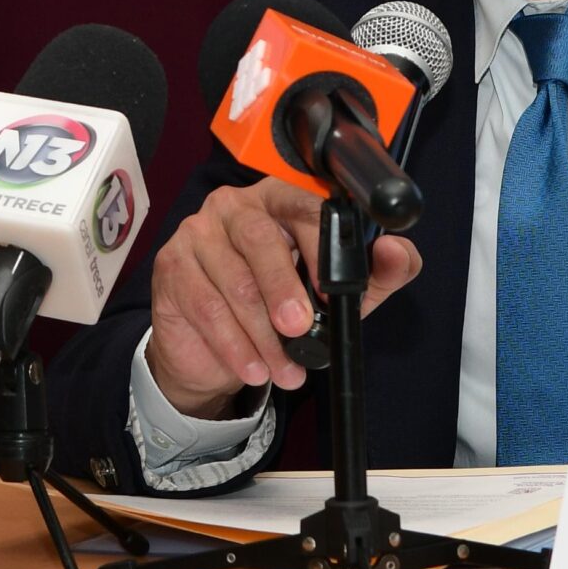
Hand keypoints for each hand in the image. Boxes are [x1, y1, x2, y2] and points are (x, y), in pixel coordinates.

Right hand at [144, 178, 423, 418]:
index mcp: (278, 200)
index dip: (320, 247)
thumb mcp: (337, 297)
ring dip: (262, 333)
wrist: (218, 352)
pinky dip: (233, 345)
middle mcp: (233, 206)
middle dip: (283, 288)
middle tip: (299, 328)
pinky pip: (205, 307)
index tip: (333, 291)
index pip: (301, 207)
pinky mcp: (171, 267)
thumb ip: (376, 274)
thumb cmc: (280, 311)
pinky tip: (252, 367)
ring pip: (232, 282)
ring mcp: (197, 233)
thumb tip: (396, 251)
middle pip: (259, 239)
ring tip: (284, 368)